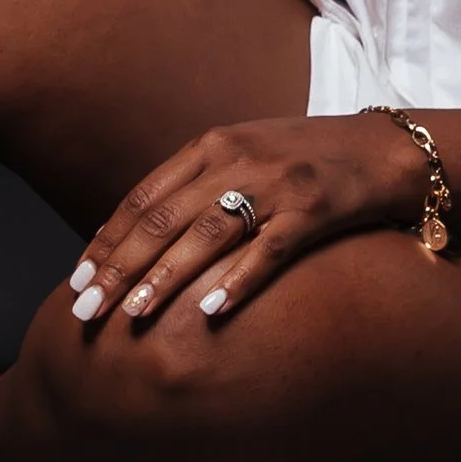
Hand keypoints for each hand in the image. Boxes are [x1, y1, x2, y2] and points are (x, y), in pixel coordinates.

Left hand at [66, 112, 430, 329]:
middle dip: (119, 267)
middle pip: (163, 218)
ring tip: (133, 315)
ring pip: (206, 234)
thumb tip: (139, 237)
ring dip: (165, 277)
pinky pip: (268, 249)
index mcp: (211, 145)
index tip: (76, 279)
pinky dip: (237, 280)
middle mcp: (236, 159)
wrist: (384, 148)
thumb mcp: (243, 157)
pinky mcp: (314, 209)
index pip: (143, 197)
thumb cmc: (305, 161)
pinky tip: (210, 312)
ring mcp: (275, 183)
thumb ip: (195, 188)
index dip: (107, 240)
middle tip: (85, 310)